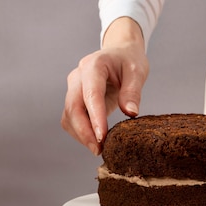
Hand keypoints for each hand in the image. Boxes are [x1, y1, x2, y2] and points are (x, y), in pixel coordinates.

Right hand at [61, 18, 148, 154]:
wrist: (119, 53)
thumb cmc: (128, 61)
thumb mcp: (137, 72)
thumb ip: (133, 91)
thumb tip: (131, 113)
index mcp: (93, 66)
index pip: (91, 94)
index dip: (95, 118)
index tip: (102, 137)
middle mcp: (78, 77)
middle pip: (73, 108)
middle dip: (85, 132)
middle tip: (99, 151)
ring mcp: (73, 88)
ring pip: (69, 117)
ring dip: (81, 135)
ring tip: (100, 149)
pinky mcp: (74, 99)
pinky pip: (71, 119)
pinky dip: (80, 133)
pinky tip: (95, 141)